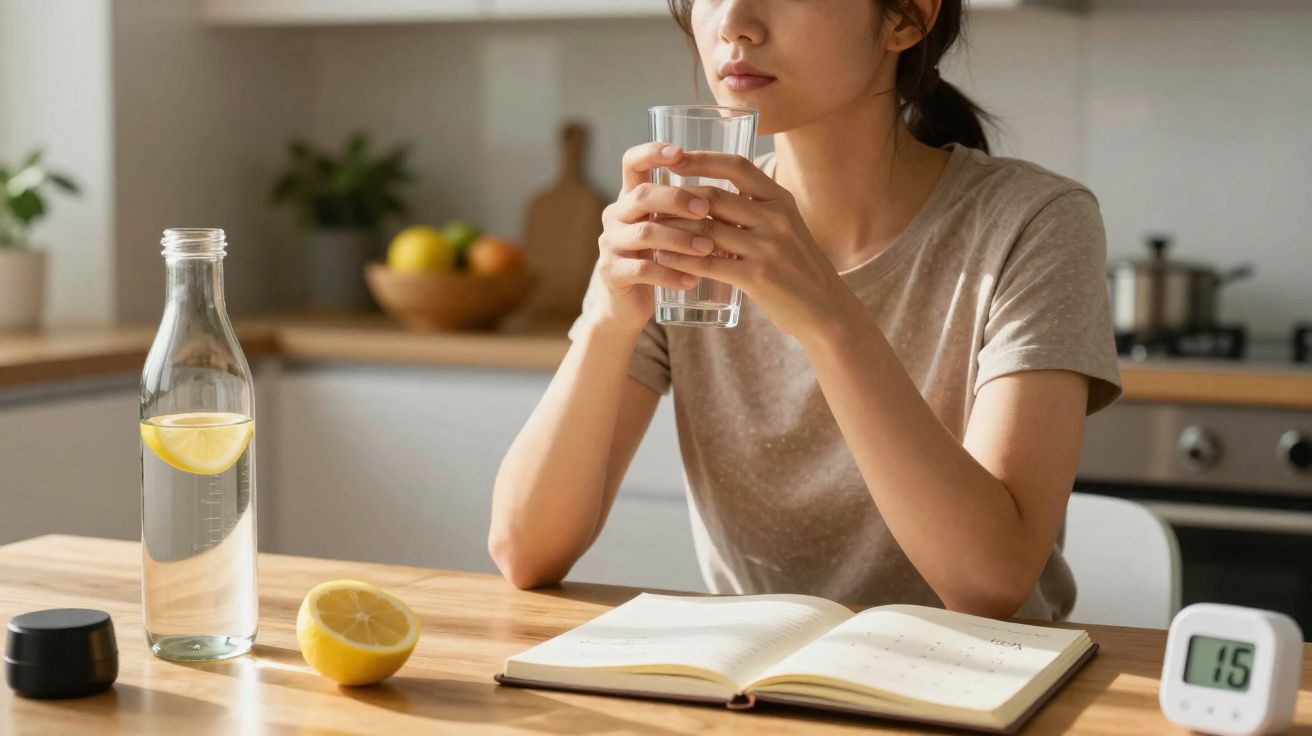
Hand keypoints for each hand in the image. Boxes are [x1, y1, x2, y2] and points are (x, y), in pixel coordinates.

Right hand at [586, 143, 722, 333]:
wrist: (627, 304)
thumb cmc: (660, 258)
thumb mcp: (670, 228)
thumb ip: (689, 209)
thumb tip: (742, 191)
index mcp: (630, 197)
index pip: (633, 162)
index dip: (652, 153)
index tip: (679, 153)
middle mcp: (615, 215)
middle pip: (642, 195)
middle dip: (677, 199)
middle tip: (706, 209)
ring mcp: (610, 244)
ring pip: (645, 233)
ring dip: (681, 239)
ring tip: (710, 248)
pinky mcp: (612, 273)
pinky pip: (643, 270)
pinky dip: (671, 273)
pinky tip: (693, 280)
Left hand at [651, 152, 862, 338]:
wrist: (826, 309)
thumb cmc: (797, 268)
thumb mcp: (785, 228)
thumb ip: (755, 210)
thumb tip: (708, 196)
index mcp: (780, 199)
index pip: (737, 165)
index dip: (702, 158)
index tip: (673, 158)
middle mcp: (775, 217)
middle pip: (713, 196)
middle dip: (676, 198)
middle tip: (650, 202)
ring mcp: (767, 246)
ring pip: (705, 228)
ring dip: (672, 229)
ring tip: (649, 229)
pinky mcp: (758, 276)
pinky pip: (708, 262)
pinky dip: (681, 259)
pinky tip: (662, 259)